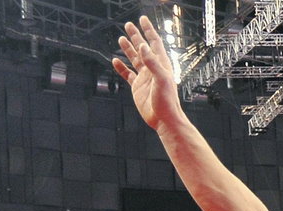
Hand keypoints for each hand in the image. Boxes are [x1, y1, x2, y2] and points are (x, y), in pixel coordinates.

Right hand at [113, 17, 184, 133]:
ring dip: (128, 49)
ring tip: (121, 38)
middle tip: (128, 25)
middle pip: (142, 48)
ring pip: (134, 59)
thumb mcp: (161, 79)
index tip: (142, 19)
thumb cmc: (167, 100)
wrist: (163, 119)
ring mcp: (144, 77)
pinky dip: (121, 67)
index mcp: (161, 64)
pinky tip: (115, 61)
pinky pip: (127, 74)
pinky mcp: (137, 87)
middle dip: (136, 36)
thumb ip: (152, 62)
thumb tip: (142, 46)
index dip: (148, 30)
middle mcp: (152, 68)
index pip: (154, 43)